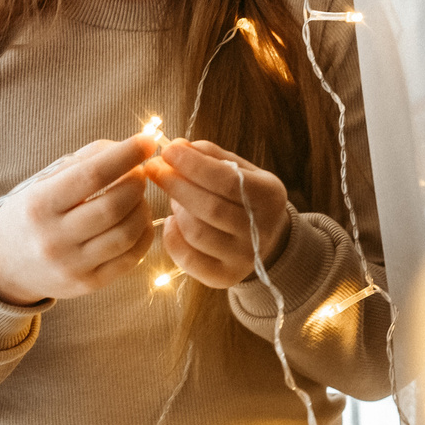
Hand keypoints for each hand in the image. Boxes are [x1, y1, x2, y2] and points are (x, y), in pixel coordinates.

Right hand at [0, 134, 162, 306]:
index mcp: (39, 205)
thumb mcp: (43, 182)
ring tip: (137, 197)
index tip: (146, 141)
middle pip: (114, 206)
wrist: (4, 266)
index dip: (125, 156)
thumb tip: (130, 148)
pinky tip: (138, 220)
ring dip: (142, 208)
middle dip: (136, 183)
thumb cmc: (31, 214)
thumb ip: (85, 161)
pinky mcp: (88, 284)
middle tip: (139, 173)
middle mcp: (53, 239)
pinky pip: (130, 258)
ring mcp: (71, 266)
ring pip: (126, 233)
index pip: (92, 175)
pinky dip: (143, 234)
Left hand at [147, 138, 294, 291]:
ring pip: (197, 233)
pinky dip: (172, 237)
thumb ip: (211, 156)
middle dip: (176, 185)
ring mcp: (244, 258)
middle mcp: (260, 231)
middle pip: (210, 208)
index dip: (193, 165)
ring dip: (176, 210)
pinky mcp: (225, 277)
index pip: (228, 180)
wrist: (266, 239)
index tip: (167, 150)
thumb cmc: (246, 196)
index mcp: (269, 197)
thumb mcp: (241, 170)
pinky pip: (188, 259)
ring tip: (173, 197)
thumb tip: (177, 146)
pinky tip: (172, 221)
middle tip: (154, 169)